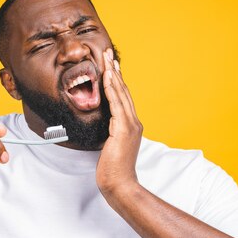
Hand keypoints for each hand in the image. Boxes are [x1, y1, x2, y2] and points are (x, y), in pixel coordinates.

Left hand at [96, 48, 142, 196]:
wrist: (120, 184)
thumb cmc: (113, 170)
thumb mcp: (111, 146)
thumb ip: (110, 133)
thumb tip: (104, 127)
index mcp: (131, 126)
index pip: (123, 98)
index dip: (117, 80)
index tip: (110, 65)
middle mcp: (134, 123)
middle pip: (123, 91)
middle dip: (115, 71)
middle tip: (108, 53)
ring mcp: (130, 126)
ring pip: (121, 94)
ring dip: (113, 75)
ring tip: (106, 59)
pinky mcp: (123, 130)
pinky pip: (116, 105)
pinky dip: (112, 89)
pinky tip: (107, 78)